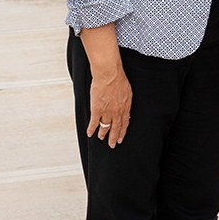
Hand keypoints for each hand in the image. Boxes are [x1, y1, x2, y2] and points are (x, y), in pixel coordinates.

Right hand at [79, 24, 130, 146]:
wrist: (110, 75)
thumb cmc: (119, 79)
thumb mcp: (128, 92)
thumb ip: (126, 101)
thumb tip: (126, 108)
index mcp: (126, 107)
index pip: (125, 123)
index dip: (122, 131)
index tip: (120, 138)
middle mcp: (117, 112)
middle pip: (116, 128)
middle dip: (114, 138)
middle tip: (112, 145)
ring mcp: (107, 111)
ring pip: (105, 127)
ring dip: (103, 134)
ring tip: (101, 138)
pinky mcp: (97, 109)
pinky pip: (94, 122)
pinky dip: (91, 129)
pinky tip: (90, 133)